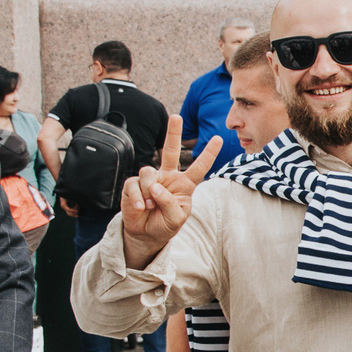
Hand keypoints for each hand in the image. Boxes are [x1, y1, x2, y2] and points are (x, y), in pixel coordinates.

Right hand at [119, 115, 223, 266]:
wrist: (146, 234)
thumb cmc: (165, 224)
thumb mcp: (176, 218)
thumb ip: (170, 203)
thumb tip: (156, 187)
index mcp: (185, 184)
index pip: (199, 167)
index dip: (208, 154)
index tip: (218, 139)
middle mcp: (168, 177)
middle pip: (170, 150)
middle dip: (173, 132)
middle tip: (176, 116)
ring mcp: (151, 179)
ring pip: (148, 172)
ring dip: (149, 190)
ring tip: (150, 206)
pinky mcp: (134, 184)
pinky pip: (134, 184)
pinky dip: (137, 197)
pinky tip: (140, 207)